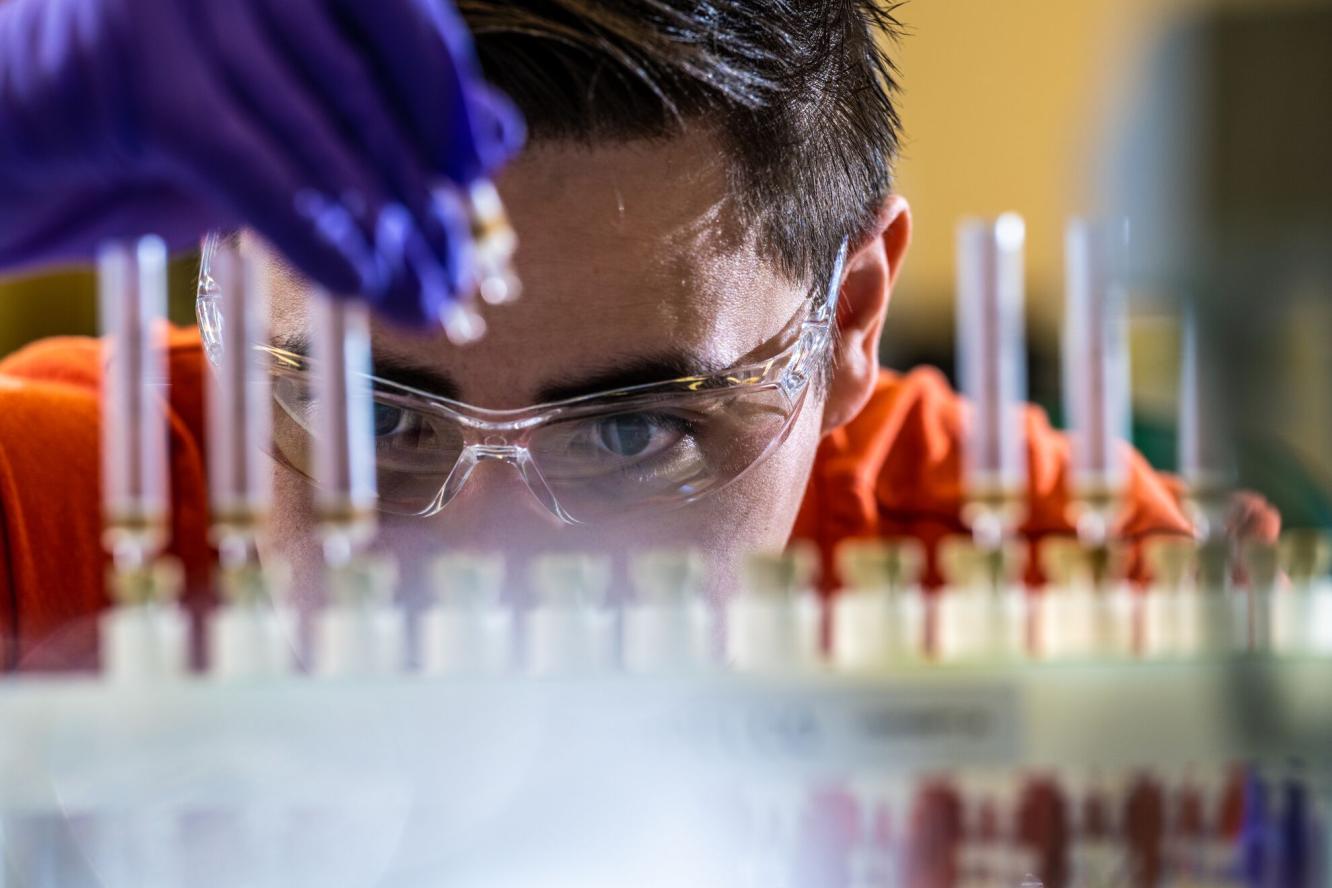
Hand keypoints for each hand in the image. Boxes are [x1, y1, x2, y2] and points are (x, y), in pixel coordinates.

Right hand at [0, 0, 522, 326]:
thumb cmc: (136, 109)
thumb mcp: (272, 103)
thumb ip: (376, 107)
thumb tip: (497, 133)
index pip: (392, 12)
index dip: (442, 98)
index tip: (474, 174)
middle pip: (363, 92)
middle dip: (419, 202)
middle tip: (455, 280)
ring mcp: (178, 0)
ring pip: (321, 141)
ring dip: (384, 241)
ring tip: (424, 304)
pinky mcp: (139, 72)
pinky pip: (261, 173)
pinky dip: (319, 238)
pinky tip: (361, 291)